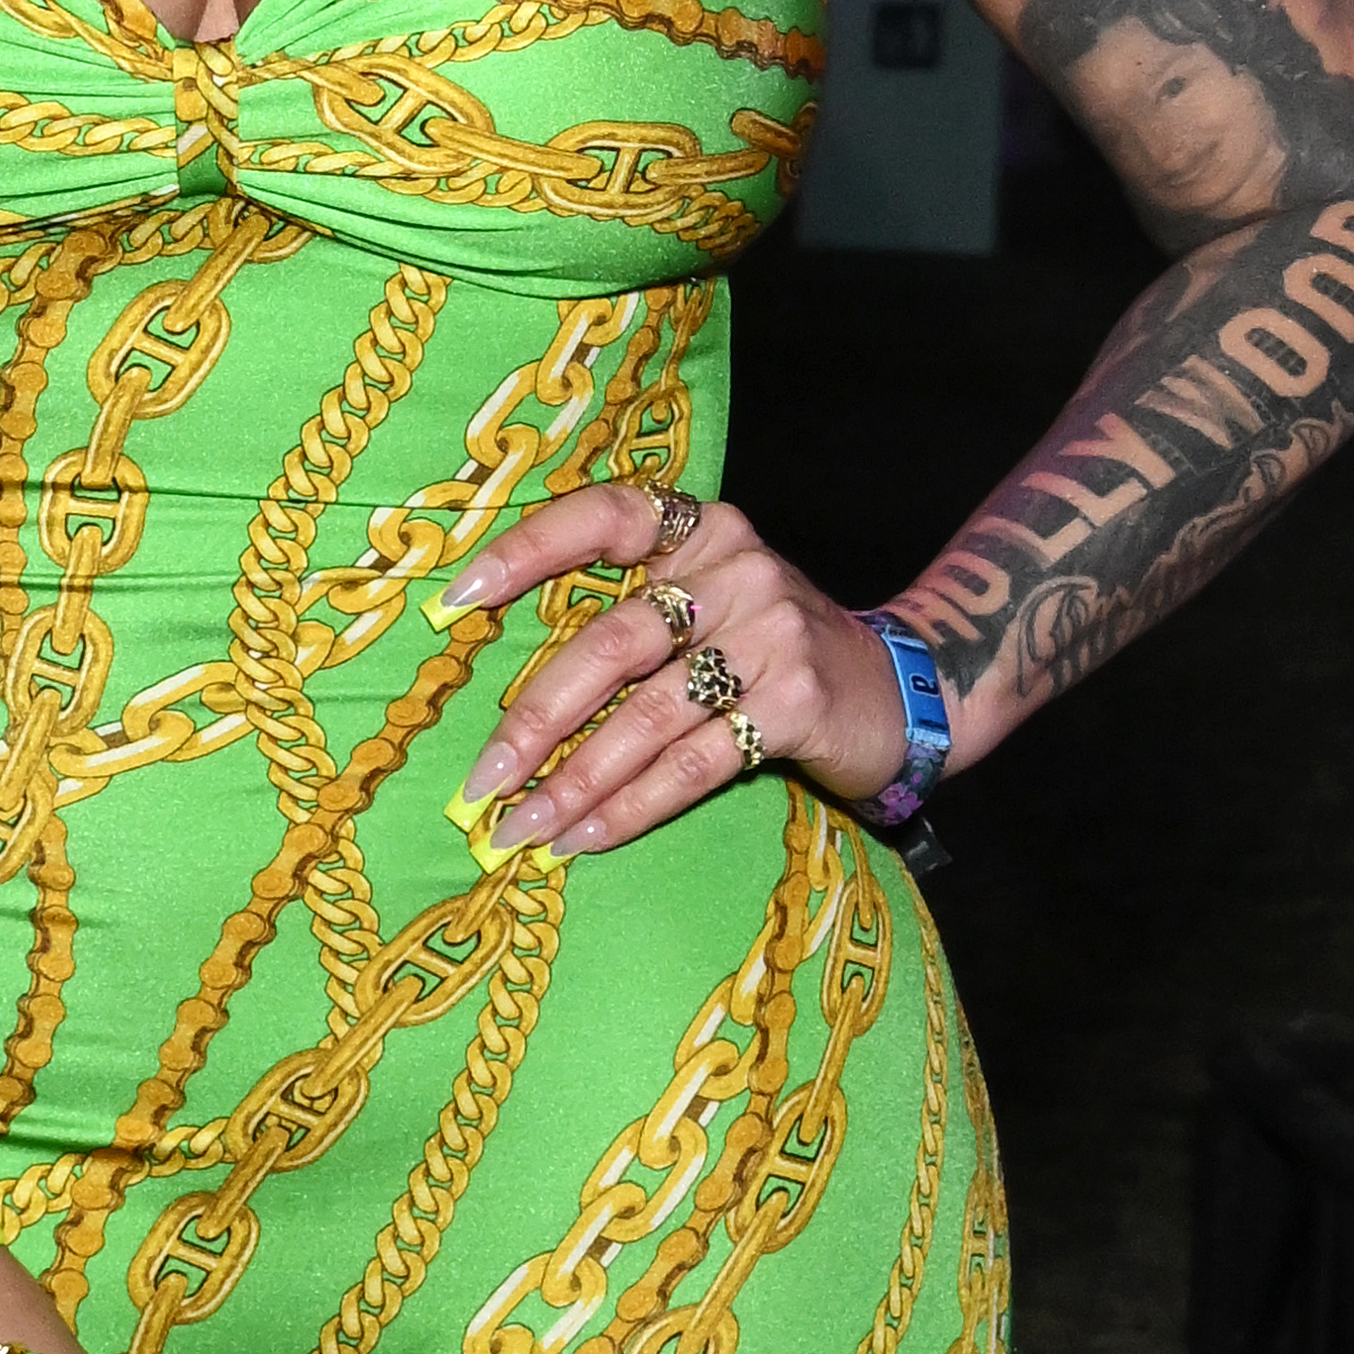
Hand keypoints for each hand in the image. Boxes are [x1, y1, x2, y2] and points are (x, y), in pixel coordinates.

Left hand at [449, 485, 916, 855]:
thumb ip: (633, 618)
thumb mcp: (711, 602)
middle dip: (535, 720)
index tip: (457, 598)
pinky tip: (588, 837)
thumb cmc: (771, 649)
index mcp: (701, 528)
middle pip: (610, 643)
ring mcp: (771, 633)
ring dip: (574, 783)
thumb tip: (512, 698)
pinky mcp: (796, 701)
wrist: (896, 689)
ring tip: (522, 827)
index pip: (602, 516)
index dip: (527, 549)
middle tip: (481, 782)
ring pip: (646, 717)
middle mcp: (735, 567)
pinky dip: (632, 807)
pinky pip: (694, 764)